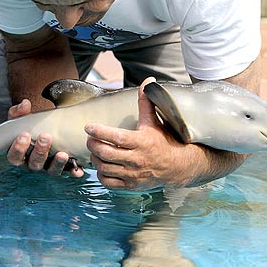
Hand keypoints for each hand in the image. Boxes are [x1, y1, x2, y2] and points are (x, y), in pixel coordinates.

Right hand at [6, 99, 83, 176]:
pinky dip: (73, 172)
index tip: (24, 134)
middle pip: (34, 163)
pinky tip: (78, 170)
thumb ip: (20, 112)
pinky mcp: (62, 168)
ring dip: (57, 163)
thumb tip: (25, 104)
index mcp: (20, 154)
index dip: (18, 148)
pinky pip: (67, 173)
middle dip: (40, 151)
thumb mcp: (22, 119)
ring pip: (51, 170)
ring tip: (63, 154)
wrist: (46, 130)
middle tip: (46, 137)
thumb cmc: (31, 127)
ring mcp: (48, 167)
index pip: (14, 156)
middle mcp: (33, 164)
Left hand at [85, 78, 200, 189]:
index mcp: (142, 141)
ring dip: (95, 159)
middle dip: (93, 145)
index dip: (99, 131)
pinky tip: (103, 166)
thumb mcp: (154, 121)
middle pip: (106, 153)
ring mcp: (133, 175)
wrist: (177, 166)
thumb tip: (148, 81)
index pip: (116, 137)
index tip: (88, 126)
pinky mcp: (131, 186)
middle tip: (90, 139)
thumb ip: (146, 102)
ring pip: (105, 168)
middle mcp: (137, 159)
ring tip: (95, 151)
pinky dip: (101, 174)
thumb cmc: (164, 140)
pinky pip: (109, 183)